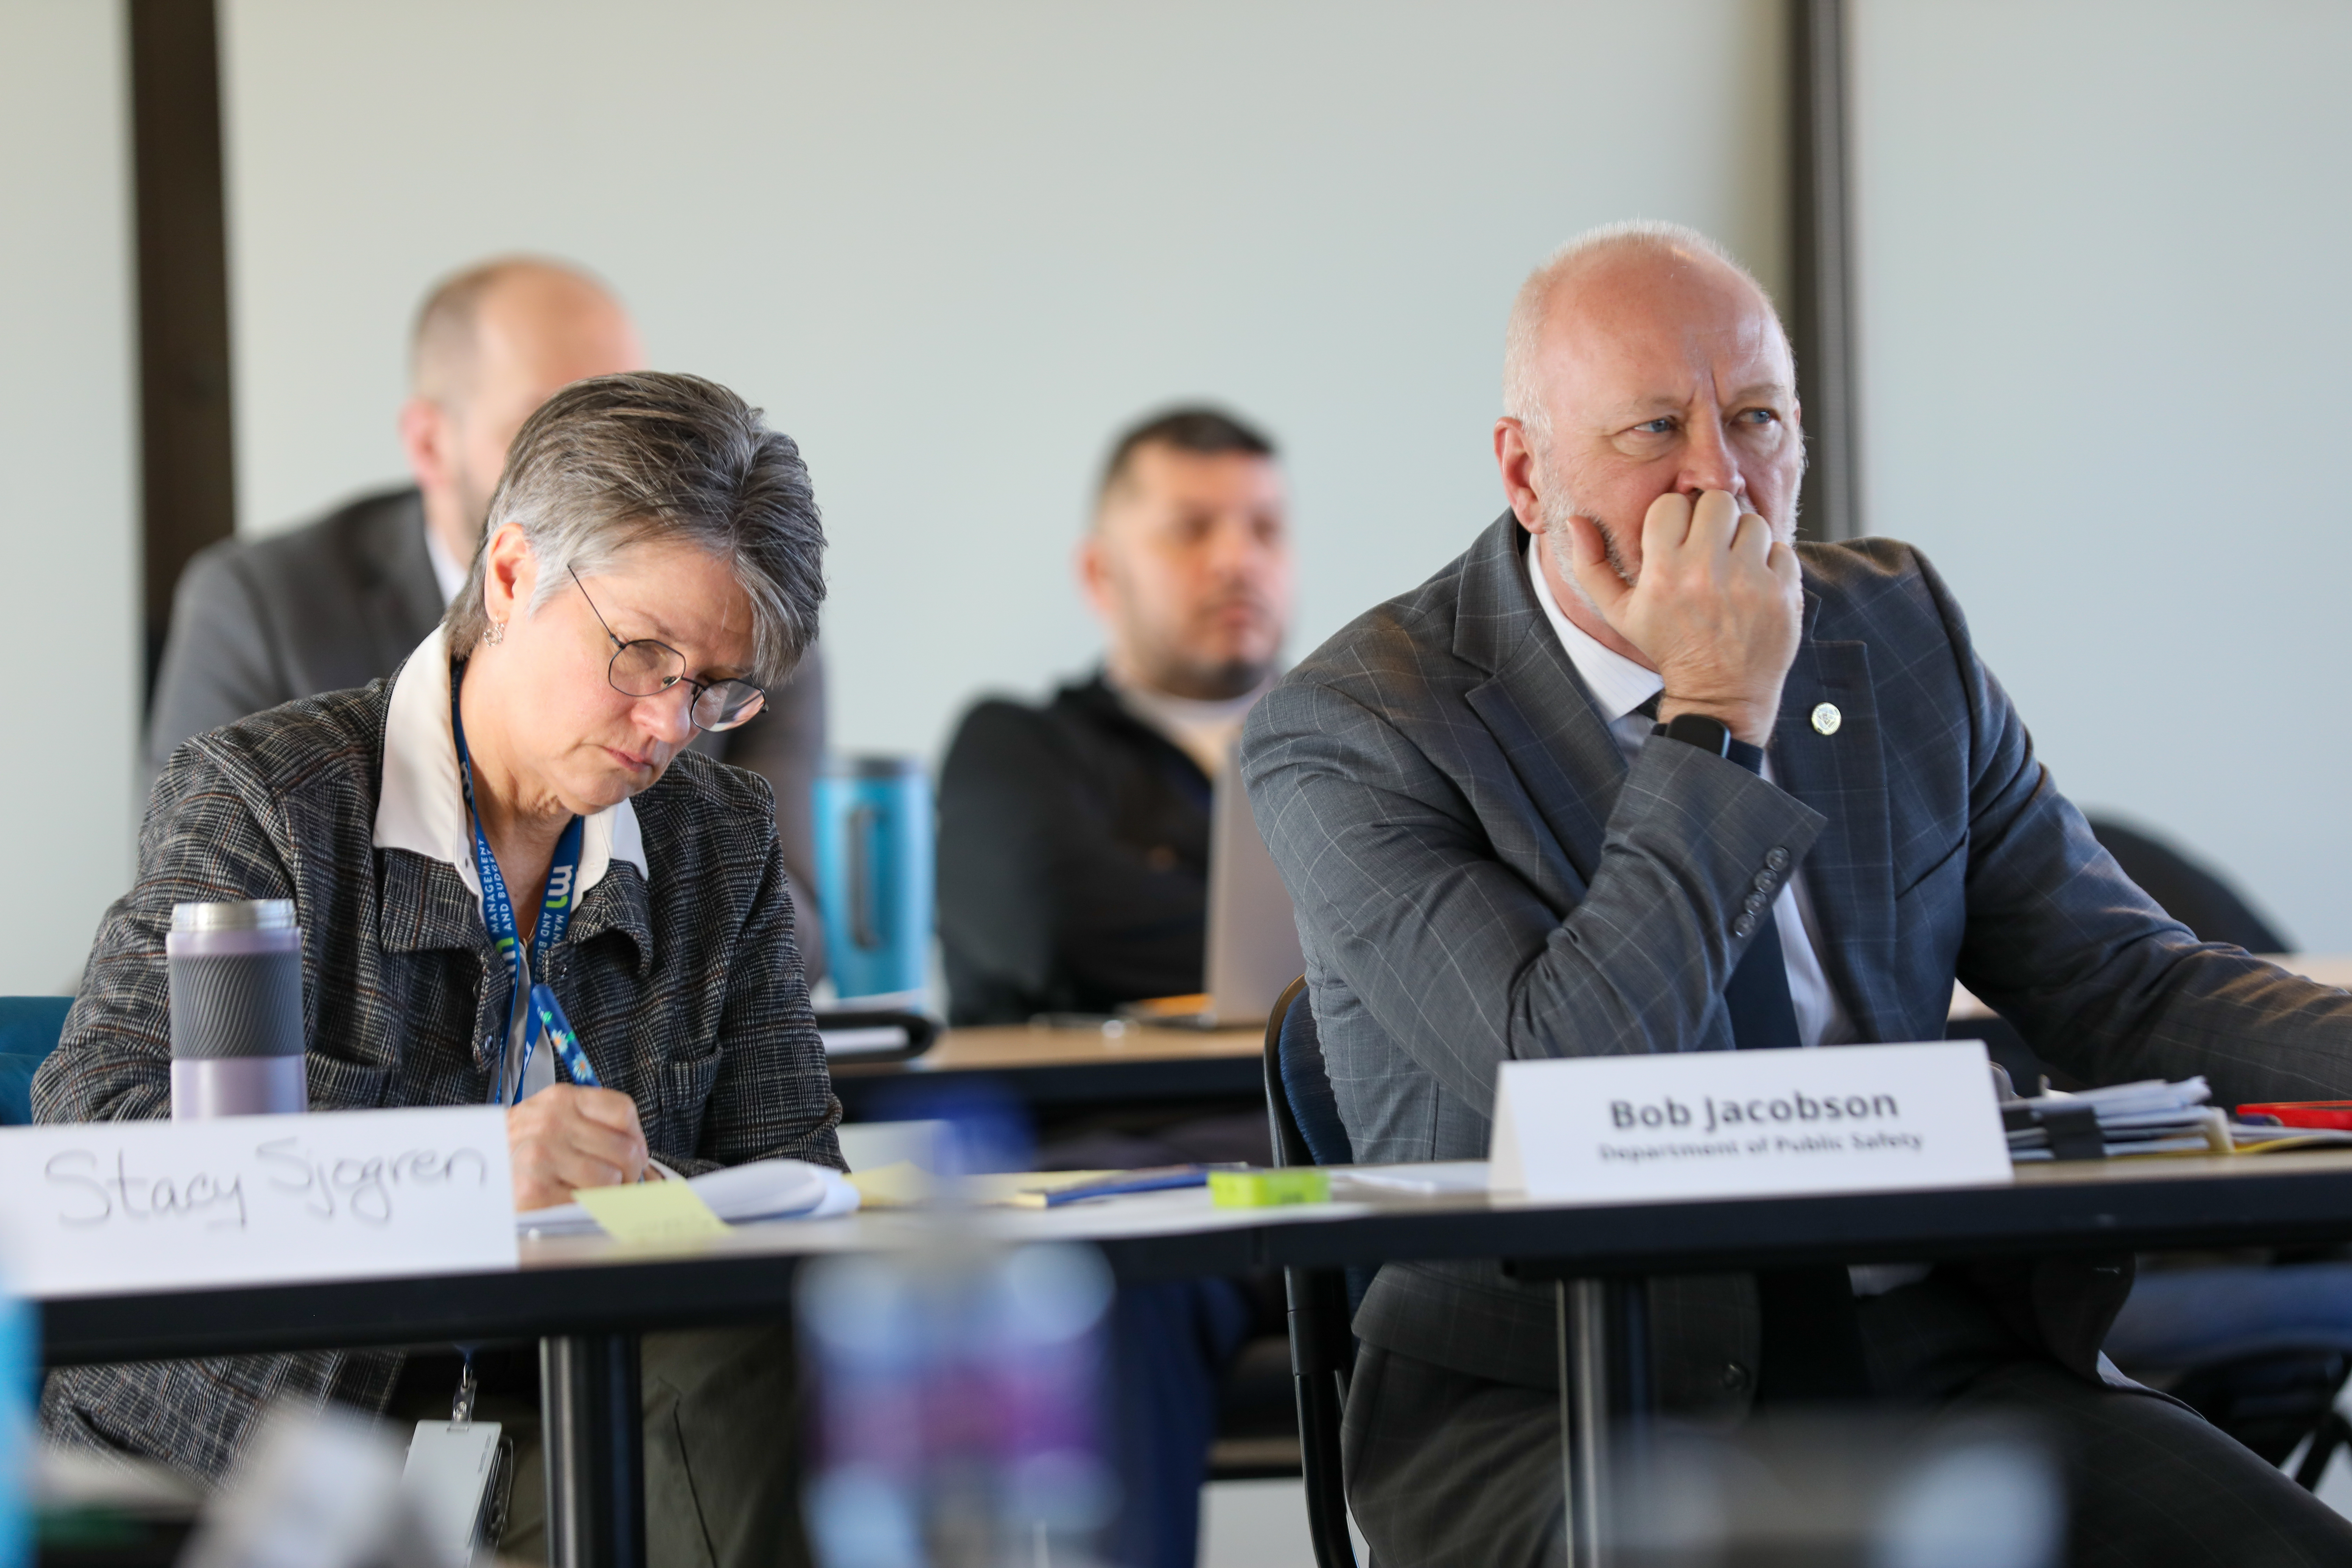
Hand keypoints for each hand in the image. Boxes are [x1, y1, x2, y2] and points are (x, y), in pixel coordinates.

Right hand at [507, 1085, 649, 1210]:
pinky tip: (574, 1200)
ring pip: (610, 1179)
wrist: (475, 1170)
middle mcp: (552, 1123)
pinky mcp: (535, 1190)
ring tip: (593, 1191)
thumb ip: (589, 1122)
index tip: (634, 1152)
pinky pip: (587, 1202)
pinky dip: (588, 1207)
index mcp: (561, 1100)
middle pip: (625, 1149)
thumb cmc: (516, 1146)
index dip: (637, 1137)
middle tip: (619, 1180)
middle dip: (629, 1172)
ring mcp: (542, 1155)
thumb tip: (636, 1151)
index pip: (623, 1111)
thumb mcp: (550, 1117)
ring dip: (610, 1192)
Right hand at [1564, 489, 1799, 746]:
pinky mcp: (1782, 593)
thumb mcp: (1619, 613)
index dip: (1674, 517)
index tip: (1677, 539)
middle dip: (1712, 519)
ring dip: (1744, 539)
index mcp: (1664, 573)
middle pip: (1717, 501)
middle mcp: (1707, 573)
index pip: (1671, 504)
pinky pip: (1782, 549)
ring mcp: (1750, 583)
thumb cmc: (1668, 647)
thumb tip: (1576, 521)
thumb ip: (1591, 566)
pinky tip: (1755, 584)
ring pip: (1753, 521)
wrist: (1720, 693)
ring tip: (1733, 565)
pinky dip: (1771, 563)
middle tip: (1709, 544)